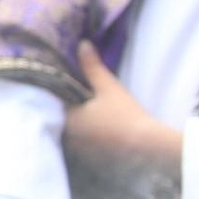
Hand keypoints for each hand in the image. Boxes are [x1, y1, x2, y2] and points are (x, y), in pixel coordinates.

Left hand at [64, 41, 181, 177]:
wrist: (146, 144)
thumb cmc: (125, 114)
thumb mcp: (107, 87)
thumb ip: (92, 66)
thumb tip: (82, 44)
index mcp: (66, 118)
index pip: (52, 100)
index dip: (55, 89)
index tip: (58, 79)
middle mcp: (67, 135)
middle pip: (59, 114)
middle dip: (63, 103)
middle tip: (70, 89)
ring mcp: (78, 147)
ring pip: (69, 127)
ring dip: (73, 117)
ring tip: (80, 102)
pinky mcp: (90, 154)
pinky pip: (79, 138)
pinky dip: (82, 129)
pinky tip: (92, 121)